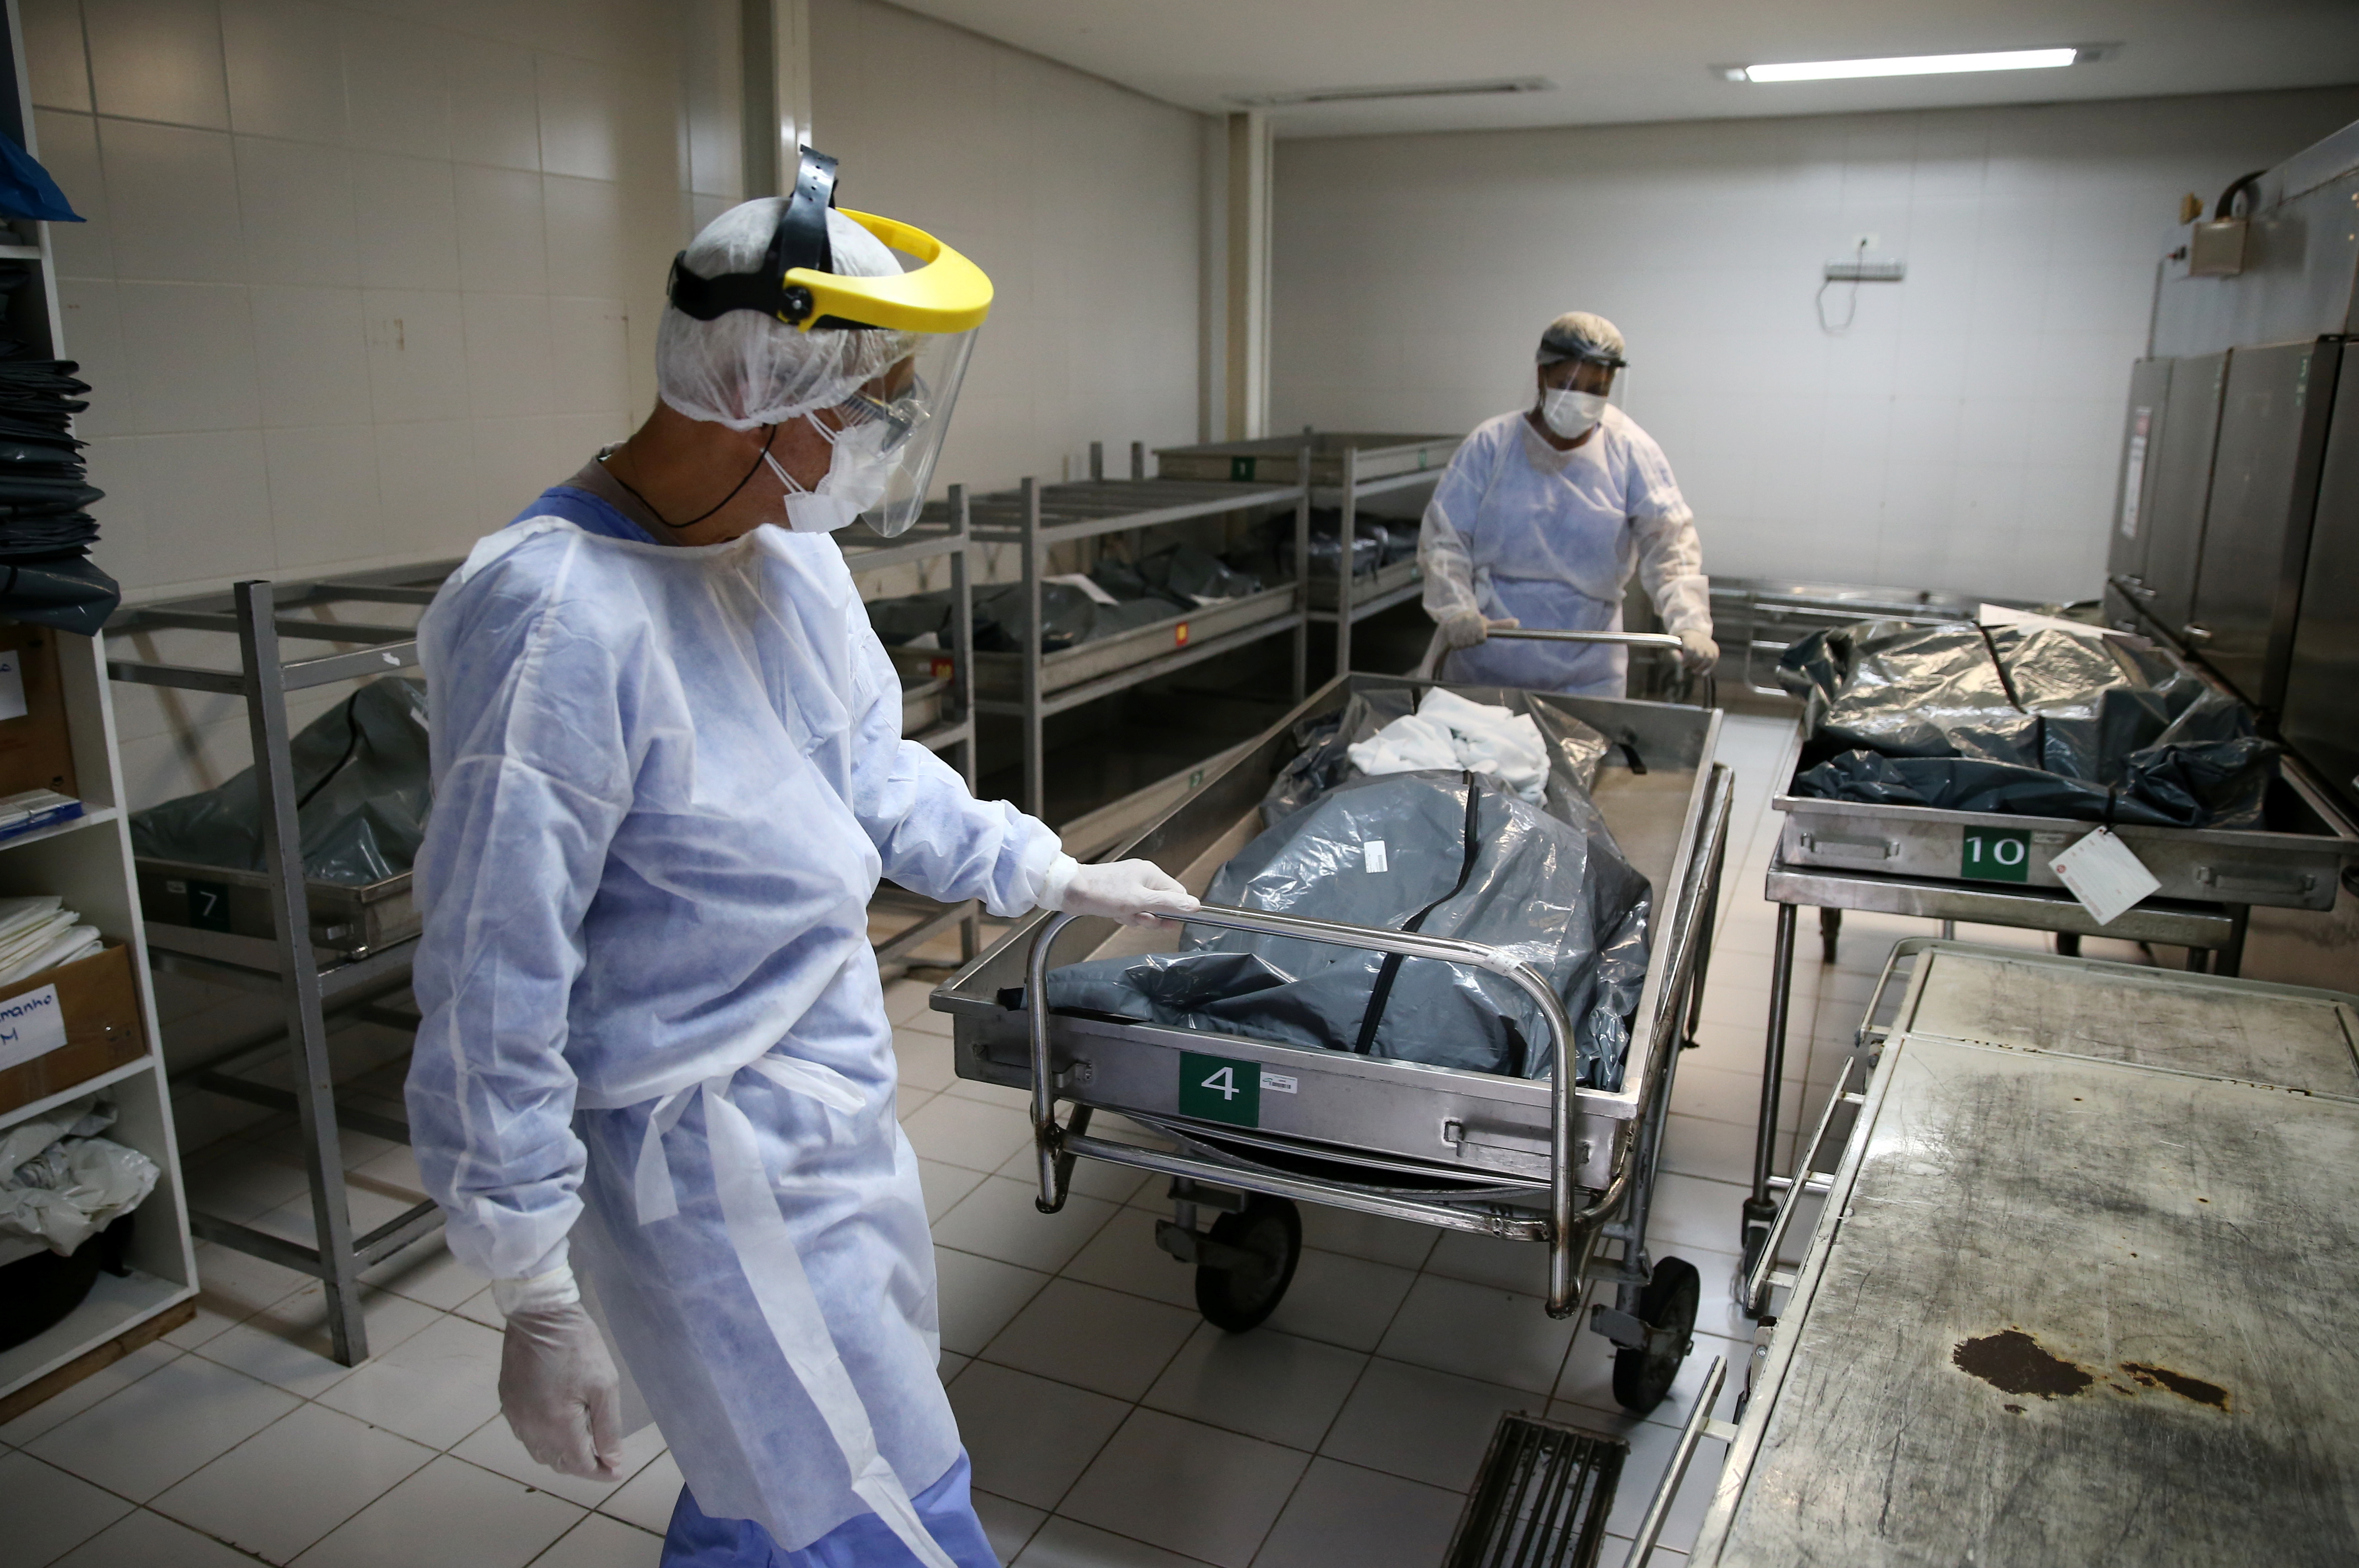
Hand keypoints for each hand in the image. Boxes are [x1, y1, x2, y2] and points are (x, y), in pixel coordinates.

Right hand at [495, 1270, 625, 1480]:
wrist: (539, 1315)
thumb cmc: (577, 1346)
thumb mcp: (604, 1385)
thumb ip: (608, 1428)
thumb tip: (612, 1460)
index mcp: (556, 1426)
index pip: (579, 1465)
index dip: (600, 1472)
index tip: (617, 1471)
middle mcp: (530, 1428)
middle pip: (558, 1463)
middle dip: (582, 1466)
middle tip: (605, 1458)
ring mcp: (515, 1415)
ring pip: (540, 1452)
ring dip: (562, 1455)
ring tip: (585, 1445)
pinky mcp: (507, 1401)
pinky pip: (526, 1434)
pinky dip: (545, 1439)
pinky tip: (559, 1427)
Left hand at [1040, 855, 1198, 927]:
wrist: (1070, 891)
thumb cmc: (1103, 893)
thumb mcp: (1140, 901)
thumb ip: (1169, 904)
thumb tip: (1196, 906)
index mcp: (1152, 873)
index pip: (1178, 894)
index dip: (1174, 910)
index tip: (1163, 921)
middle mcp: (1143, 876)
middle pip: (1162, 904)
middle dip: (1150, 916)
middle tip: (1136, 916)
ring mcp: (1130, 885)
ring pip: (1146, 909)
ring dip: (1136, 917)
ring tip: (1122, 914)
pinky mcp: (1119, 894)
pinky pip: (1132, 909)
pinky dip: (1125, 915)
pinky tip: (1114, 914)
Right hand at [1442, 611, 1517, 649]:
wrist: (1454, 617)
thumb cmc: (1474, 622)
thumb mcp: (1487, 622)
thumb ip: (1501, 624)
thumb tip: (1517, 622)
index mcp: (1476, 618)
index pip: (1481, 636)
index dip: (1481, 637)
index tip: (1480, 634)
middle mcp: (1466, 621)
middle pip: (1473, 641)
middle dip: (1473, 640)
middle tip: (1472, 635)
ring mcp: (1456, 627)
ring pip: (1465, 643)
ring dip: (1466, 642)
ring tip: (1465, 636)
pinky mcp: (1449, 633)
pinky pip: (1457, 645)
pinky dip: (1459, 644)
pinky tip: (1459, 638)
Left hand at [1677, 627, 1718, 673]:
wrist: (1691, 634)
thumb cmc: (1680, 643)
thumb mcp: (1673, 646)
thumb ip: (1674, 654)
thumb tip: (1681, 661)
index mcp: (1689, 637)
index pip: (1690, 649)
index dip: (1686, 659)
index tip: (1683, 665)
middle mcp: (1701, 638)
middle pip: (1700, 655)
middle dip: (1694, 664)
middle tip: (1689, 667)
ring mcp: (1709, 643)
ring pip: (1709, 658)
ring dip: (1702, 667)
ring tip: (1695, 671)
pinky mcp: (1714, 648)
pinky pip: (1714, 659)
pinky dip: (1709, 667)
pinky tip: (1703, 673)